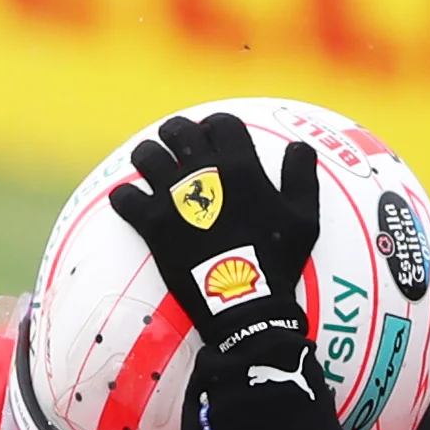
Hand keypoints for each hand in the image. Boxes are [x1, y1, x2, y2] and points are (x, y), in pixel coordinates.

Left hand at [108, 112, 350, 429]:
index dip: (214, 125)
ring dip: (145, 156)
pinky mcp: (152, 224)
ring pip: (146, 156)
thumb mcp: (305, 219)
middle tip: (171, 144)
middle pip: (179, 131)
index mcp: (241, 167)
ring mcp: (174, 197)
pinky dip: (124, 197)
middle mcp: (204, 173)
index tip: (209, 134)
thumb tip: (300, 147)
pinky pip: (124, 197)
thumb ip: (302, 177)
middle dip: (173, 132)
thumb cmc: (278, 263)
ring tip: (146, 166)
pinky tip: (127, 202)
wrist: (245, 306)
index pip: (221, 124)